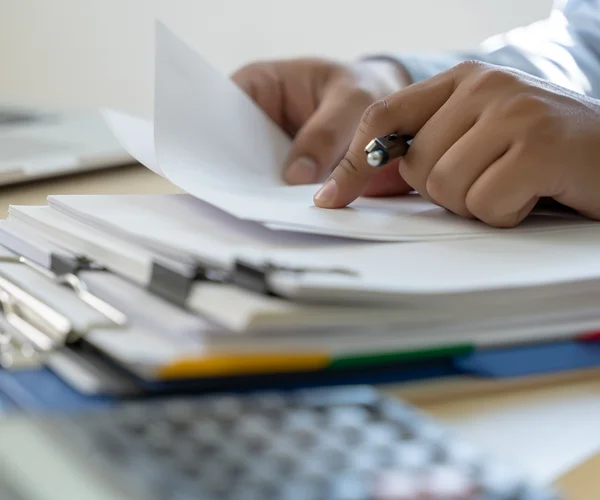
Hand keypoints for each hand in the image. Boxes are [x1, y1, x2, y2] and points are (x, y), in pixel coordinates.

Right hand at [232, 57, 411, 195]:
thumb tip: (294, 178)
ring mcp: (269, 151)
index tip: (225, 169)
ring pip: (255, 176)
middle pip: (234, 152)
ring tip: (269, 211)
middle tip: (250, 200)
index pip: (221, 113)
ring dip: (263, 194)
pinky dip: (283, 202)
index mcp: (257, 85)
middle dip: (240, 176)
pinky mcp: (286, 175)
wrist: (393, 113)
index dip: (218, 142)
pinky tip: (289, 214)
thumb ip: (326, 135)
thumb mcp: (353, 102)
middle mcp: (255, 119)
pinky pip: (278, 191)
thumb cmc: (365, 91)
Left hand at [313, 61, 599, 226]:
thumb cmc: (543, 155)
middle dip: (446, 190)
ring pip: (446, 187)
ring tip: (516, 186)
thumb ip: (422, 153)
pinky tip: (535, 195)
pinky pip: (485, 203)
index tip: (330, 199)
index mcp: (461, 81)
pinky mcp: (539, 143)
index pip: (382, 117)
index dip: (352, 162)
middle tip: (491, 180)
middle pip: (414, 165)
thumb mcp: (477, 142)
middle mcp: (485, 85)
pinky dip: (506, 214)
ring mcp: (514, 110)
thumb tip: (354, 183)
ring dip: (479, 204)